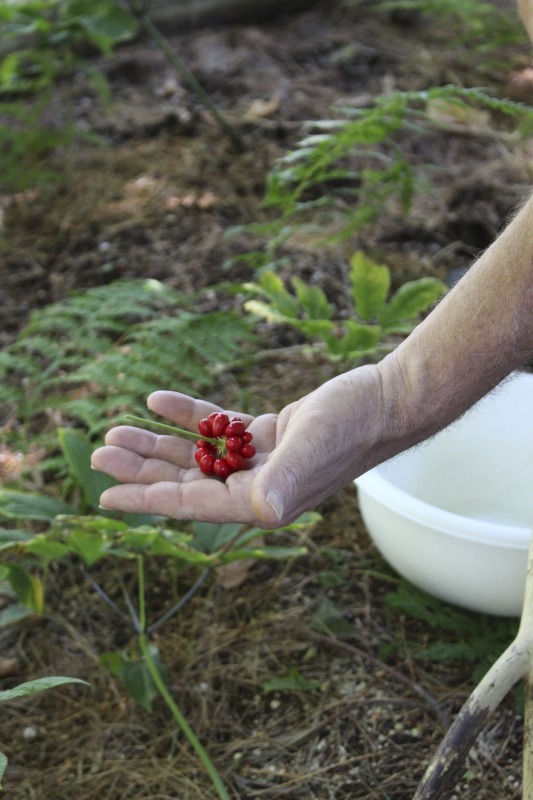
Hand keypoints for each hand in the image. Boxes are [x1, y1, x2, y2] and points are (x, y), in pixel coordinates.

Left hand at [91, 365, 386, 527]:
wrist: (385, 401)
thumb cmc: (353, 425)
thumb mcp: (313, 447)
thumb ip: (285, 480)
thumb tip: (264, 513)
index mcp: (262, 501)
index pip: (191, 503)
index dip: (145, 499)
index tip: (105, 495)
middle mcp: (258, 487)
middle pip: (185, 479)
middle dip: (142, 468)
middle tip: (100, 453)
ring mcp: (261, 461)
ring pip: (197, 454)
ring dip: (159, 442)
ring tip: (117, 430)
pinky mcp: (267, 435)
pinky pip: (218, 427)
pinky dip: (190, 414)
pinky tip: (158, 400)